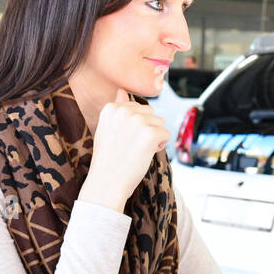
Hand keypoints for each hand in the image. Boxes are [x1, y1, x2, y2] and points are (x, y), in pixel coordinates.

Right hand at [78, 87, 169, 211]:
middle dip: (147, 129)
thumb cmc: (109, 158)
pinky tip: (145, 155)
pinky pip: (166, 135)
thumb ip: (117, 108)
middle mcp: (124, 111)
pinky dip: (160, 146)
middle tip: (131, 146)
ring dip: (154, 138)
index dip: (136, 126)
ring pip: (160, 124)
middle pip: (151, 114)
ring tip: (137, 151)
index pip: (138, 108)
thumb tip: (122, 90)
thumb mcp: (108, 128)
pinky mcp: (150, 134)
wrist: (107, 183)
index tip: (123, 139)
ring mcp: (137, 122)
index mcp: (111, 108)